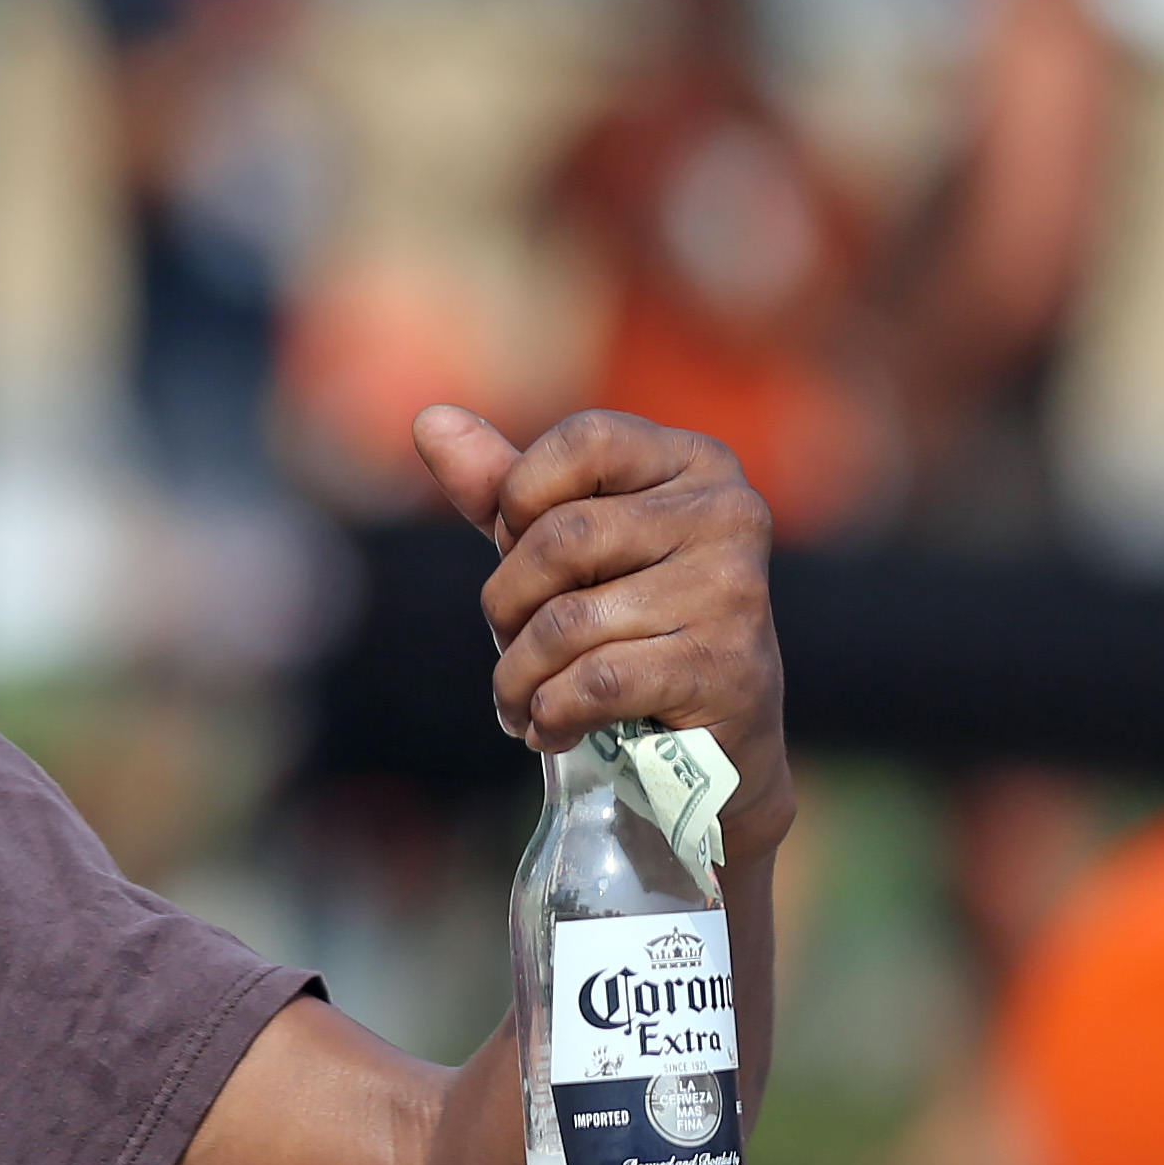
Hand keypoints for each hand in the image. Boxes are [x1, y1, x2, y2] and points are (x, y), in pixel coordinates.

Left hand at [413, 404, 792, 871]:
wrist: (710, 745)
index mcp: (696, 461)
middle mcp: (730, 513)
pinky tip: (550, 727)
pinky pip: (594, 681)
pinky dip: (550, 713)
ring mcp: (735, 592)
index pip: (582, 440)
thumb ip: (500, 486)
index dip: (520, 499)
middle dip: (506, 603)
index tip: (516, 549)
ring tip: (521, 699)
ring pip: (567, 621)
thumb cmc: (625, 624)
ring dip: (519, 674)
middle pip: (561, 539)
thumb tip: (428, 419)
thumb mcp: (560, 546)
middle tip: (508, 643)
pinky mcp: (727, 670)